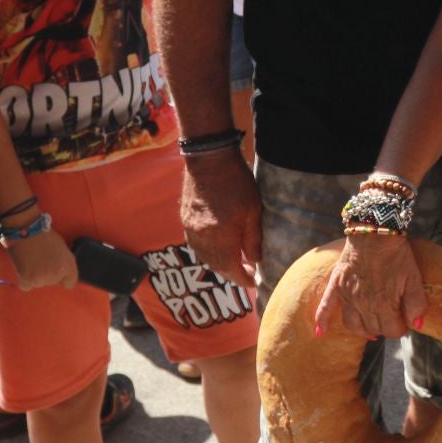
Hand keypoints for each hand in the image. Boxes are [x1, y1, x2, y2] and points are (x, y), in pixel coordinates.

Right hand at [1, 228, 78, 290]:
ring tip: (32, 260)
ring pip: (38, 284)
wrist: (26, 230)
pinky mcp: (27, 280)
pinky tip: (24, 266)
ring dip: (34, 276)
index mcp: (69, 266)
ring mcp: (42, 278)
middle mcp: (57, 274)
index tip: (56, 271)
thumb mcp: (63, 250)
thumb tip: (62, 274)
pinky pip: (26, 286)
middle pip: (52, 283)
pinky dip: (23, 279)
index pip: (69, 283)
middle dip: (47, 274)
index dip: (62, 277)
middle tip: (40, 259)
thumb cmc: (44, 236)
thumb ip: (64, 264)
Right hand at [180, 149, 261, 286]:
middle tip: (246, 275)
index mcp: (220, 236)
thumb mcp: (253, 210)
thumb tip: (255, 261)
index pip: (231, 268)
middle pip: (216, 265)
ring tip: (235, 264)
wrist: (209, 159)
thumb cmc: (236, 182)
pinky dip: (209, 253)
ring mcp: (191, 229)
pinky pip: (197, 246)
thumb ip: (253, 239)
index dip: (242, 279)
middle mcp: (202, 237)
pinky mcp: (186, 220)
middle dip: (231, 273)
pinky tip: (219, 249)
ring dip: (220, 264)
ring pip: (205, 257)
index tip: (253, 283)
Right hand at [314, 233, 428, 340]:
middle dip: (385, 328)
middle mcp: (363, 305)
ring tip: (371, 328)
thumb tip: (417, 326)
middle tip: (391, 319)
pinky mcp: (336, 286)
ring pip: (353, 325)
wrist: (375, 232)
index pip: (392, 331)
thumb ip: (417, 304)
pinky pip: (325, 307)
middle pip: (374, 329)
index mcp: (383, 305)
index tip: (404, 322)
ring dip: (363, 330)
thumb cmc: (396, 255)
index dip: (401, 329)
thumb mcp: (414, 278)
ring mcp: (347, 296)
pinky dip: (322, 320)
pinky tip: (320, 332)